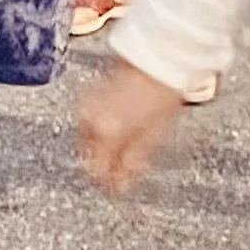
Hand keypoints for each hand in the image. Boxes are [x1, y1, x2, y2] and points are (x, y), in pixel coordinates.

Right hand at [75, 58, 193, 194]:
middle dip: (102, 167)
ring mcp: (88, 104)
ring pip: (86, 139)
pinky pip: (89, 122)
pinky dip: (100, 132)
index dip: (107, 184)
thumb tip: (122, 185)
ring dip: (100, 149)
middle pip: (87, 155)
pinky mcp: (91, 94)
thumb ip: (134, 163)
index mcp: (105, 132)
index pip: (96, 170)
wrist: (160, 60)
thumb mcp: (153, 137)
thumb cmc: (162, 95)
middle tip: (119, 174)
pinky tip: (116, 133)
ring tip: (121, 153)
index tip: (117, 189)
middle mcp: (90, 119)